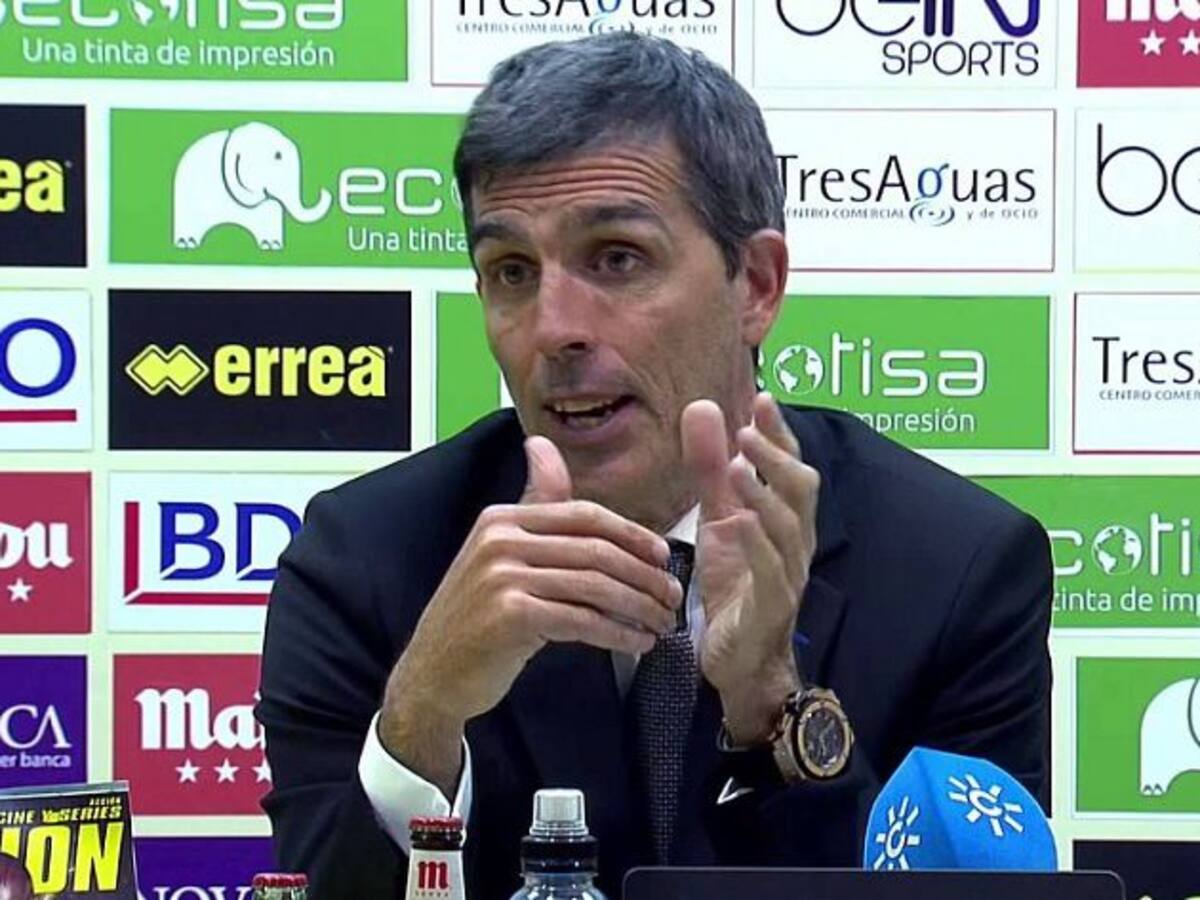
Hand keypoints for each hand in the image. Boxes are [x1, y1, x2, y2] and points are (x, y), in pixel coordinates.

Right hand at [378, 436, 681, 793]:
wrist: (434, 673)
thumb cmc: (477, 616)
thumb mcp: (500, 552)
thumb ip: (532, 504)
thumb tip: (540, 444)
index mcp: (502, 518)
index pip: (584, 515)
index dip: (632, 534)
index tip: (663, 557)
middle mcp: (500, 540)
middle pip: (595, 550)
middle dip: (644, 575)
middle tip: (672, 597)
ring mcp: (503, 577)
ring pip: (594, 585)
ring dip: (638, 606)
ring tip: (661, 622)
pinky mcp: (511, 615)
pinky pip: (582, 620)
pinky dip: (618, 633)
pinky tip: (637, 643)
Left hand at [682, 392, 818, 743]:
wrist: (742, 662)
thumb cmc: (736, 587)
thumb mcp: (719, 521)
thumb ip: (711, 469)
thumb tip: (704, 408)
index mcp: (784, 519)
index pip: (789, 466)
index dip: (780, 433)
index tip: (763, 397)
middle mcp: (794, 542)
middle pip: (800, 490)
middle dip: (778, 456)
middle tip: (748, 429)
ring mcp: (787, 574)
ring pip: (787, 528)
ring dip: (764, 494)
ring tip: (739, 465)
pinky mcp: (771, 605)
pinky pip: (770, 571)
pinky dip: (757, 543)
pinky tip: (738, 521)